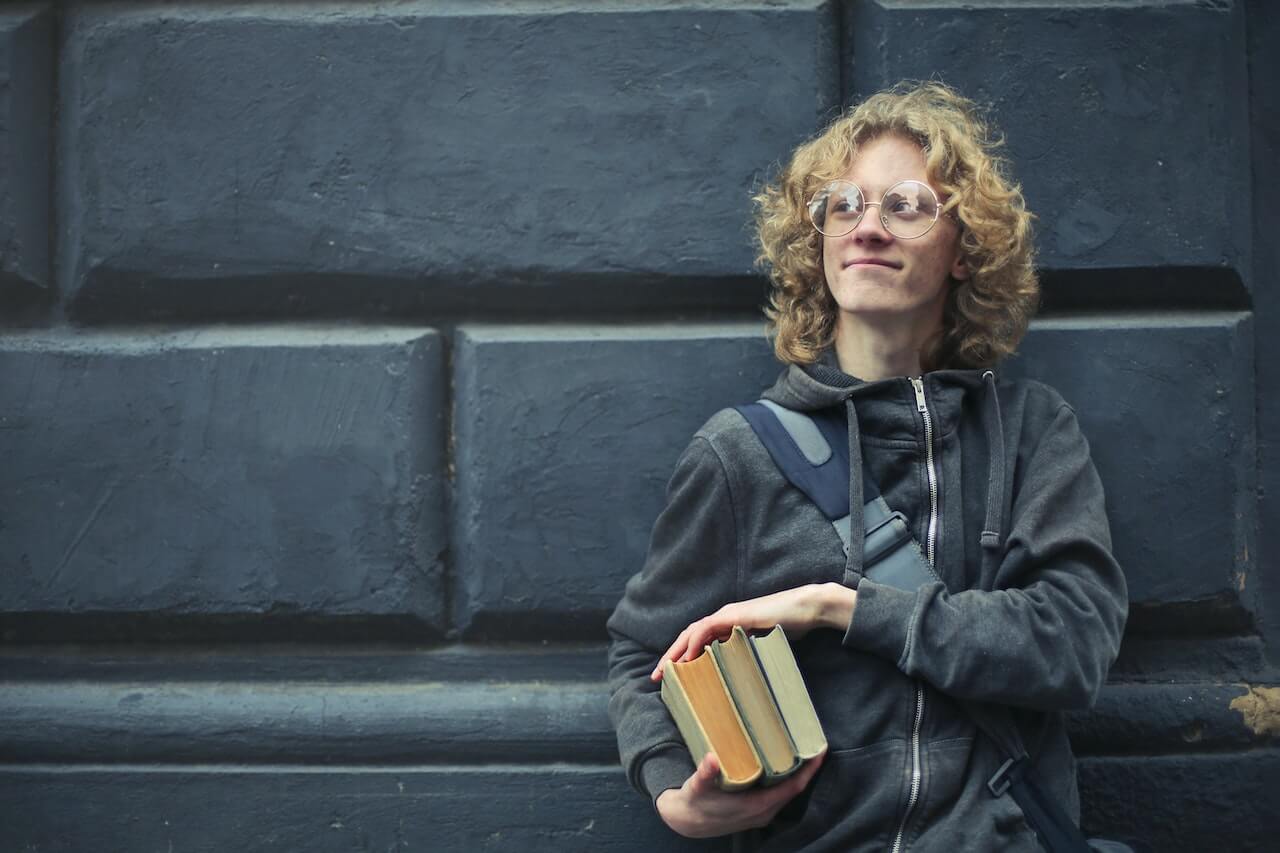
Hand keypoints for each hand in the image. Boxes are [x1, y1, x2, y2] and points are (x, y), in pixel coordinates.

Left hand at [652, 583, 855, 679]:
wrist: (805, 609)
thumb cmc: (788, 627)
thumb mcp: (762, 646)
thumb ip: (747, 654)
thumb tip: (738, 678)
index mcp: (727, 626)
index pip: (697, 641)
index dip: (681, 657)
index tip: (670, 676)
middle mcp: (723, 618)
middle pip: (688, 636)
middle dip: (671, 656)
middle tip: (657, 677)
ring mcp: (728, 615)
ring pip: (693, 632)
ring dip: (677, 650)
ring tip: (667, 669)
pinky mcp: (736, 616)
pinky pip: (709, 628)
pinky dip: (696, 641)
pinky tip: (689, 657)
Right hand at [655, 750, 826, 837]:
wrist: (688, 822)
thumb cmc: (696, 802)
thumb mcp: (698, 787)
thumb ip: (705, 774)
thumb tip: (711, 759)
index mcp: (757, 806)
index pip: (792, 788)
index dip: (808, 771)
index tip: (819, 752)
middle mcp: (764, 812)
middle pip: (795, 789)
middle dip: (806, 768)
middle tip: (812, 742)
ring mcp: (761, 814)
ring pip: (788, 793)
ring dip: (797, 774)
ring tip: (802, 750)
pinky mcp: (757, 812)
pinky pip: (780, 795)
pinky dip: (786, 780)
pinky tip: (784, 765)